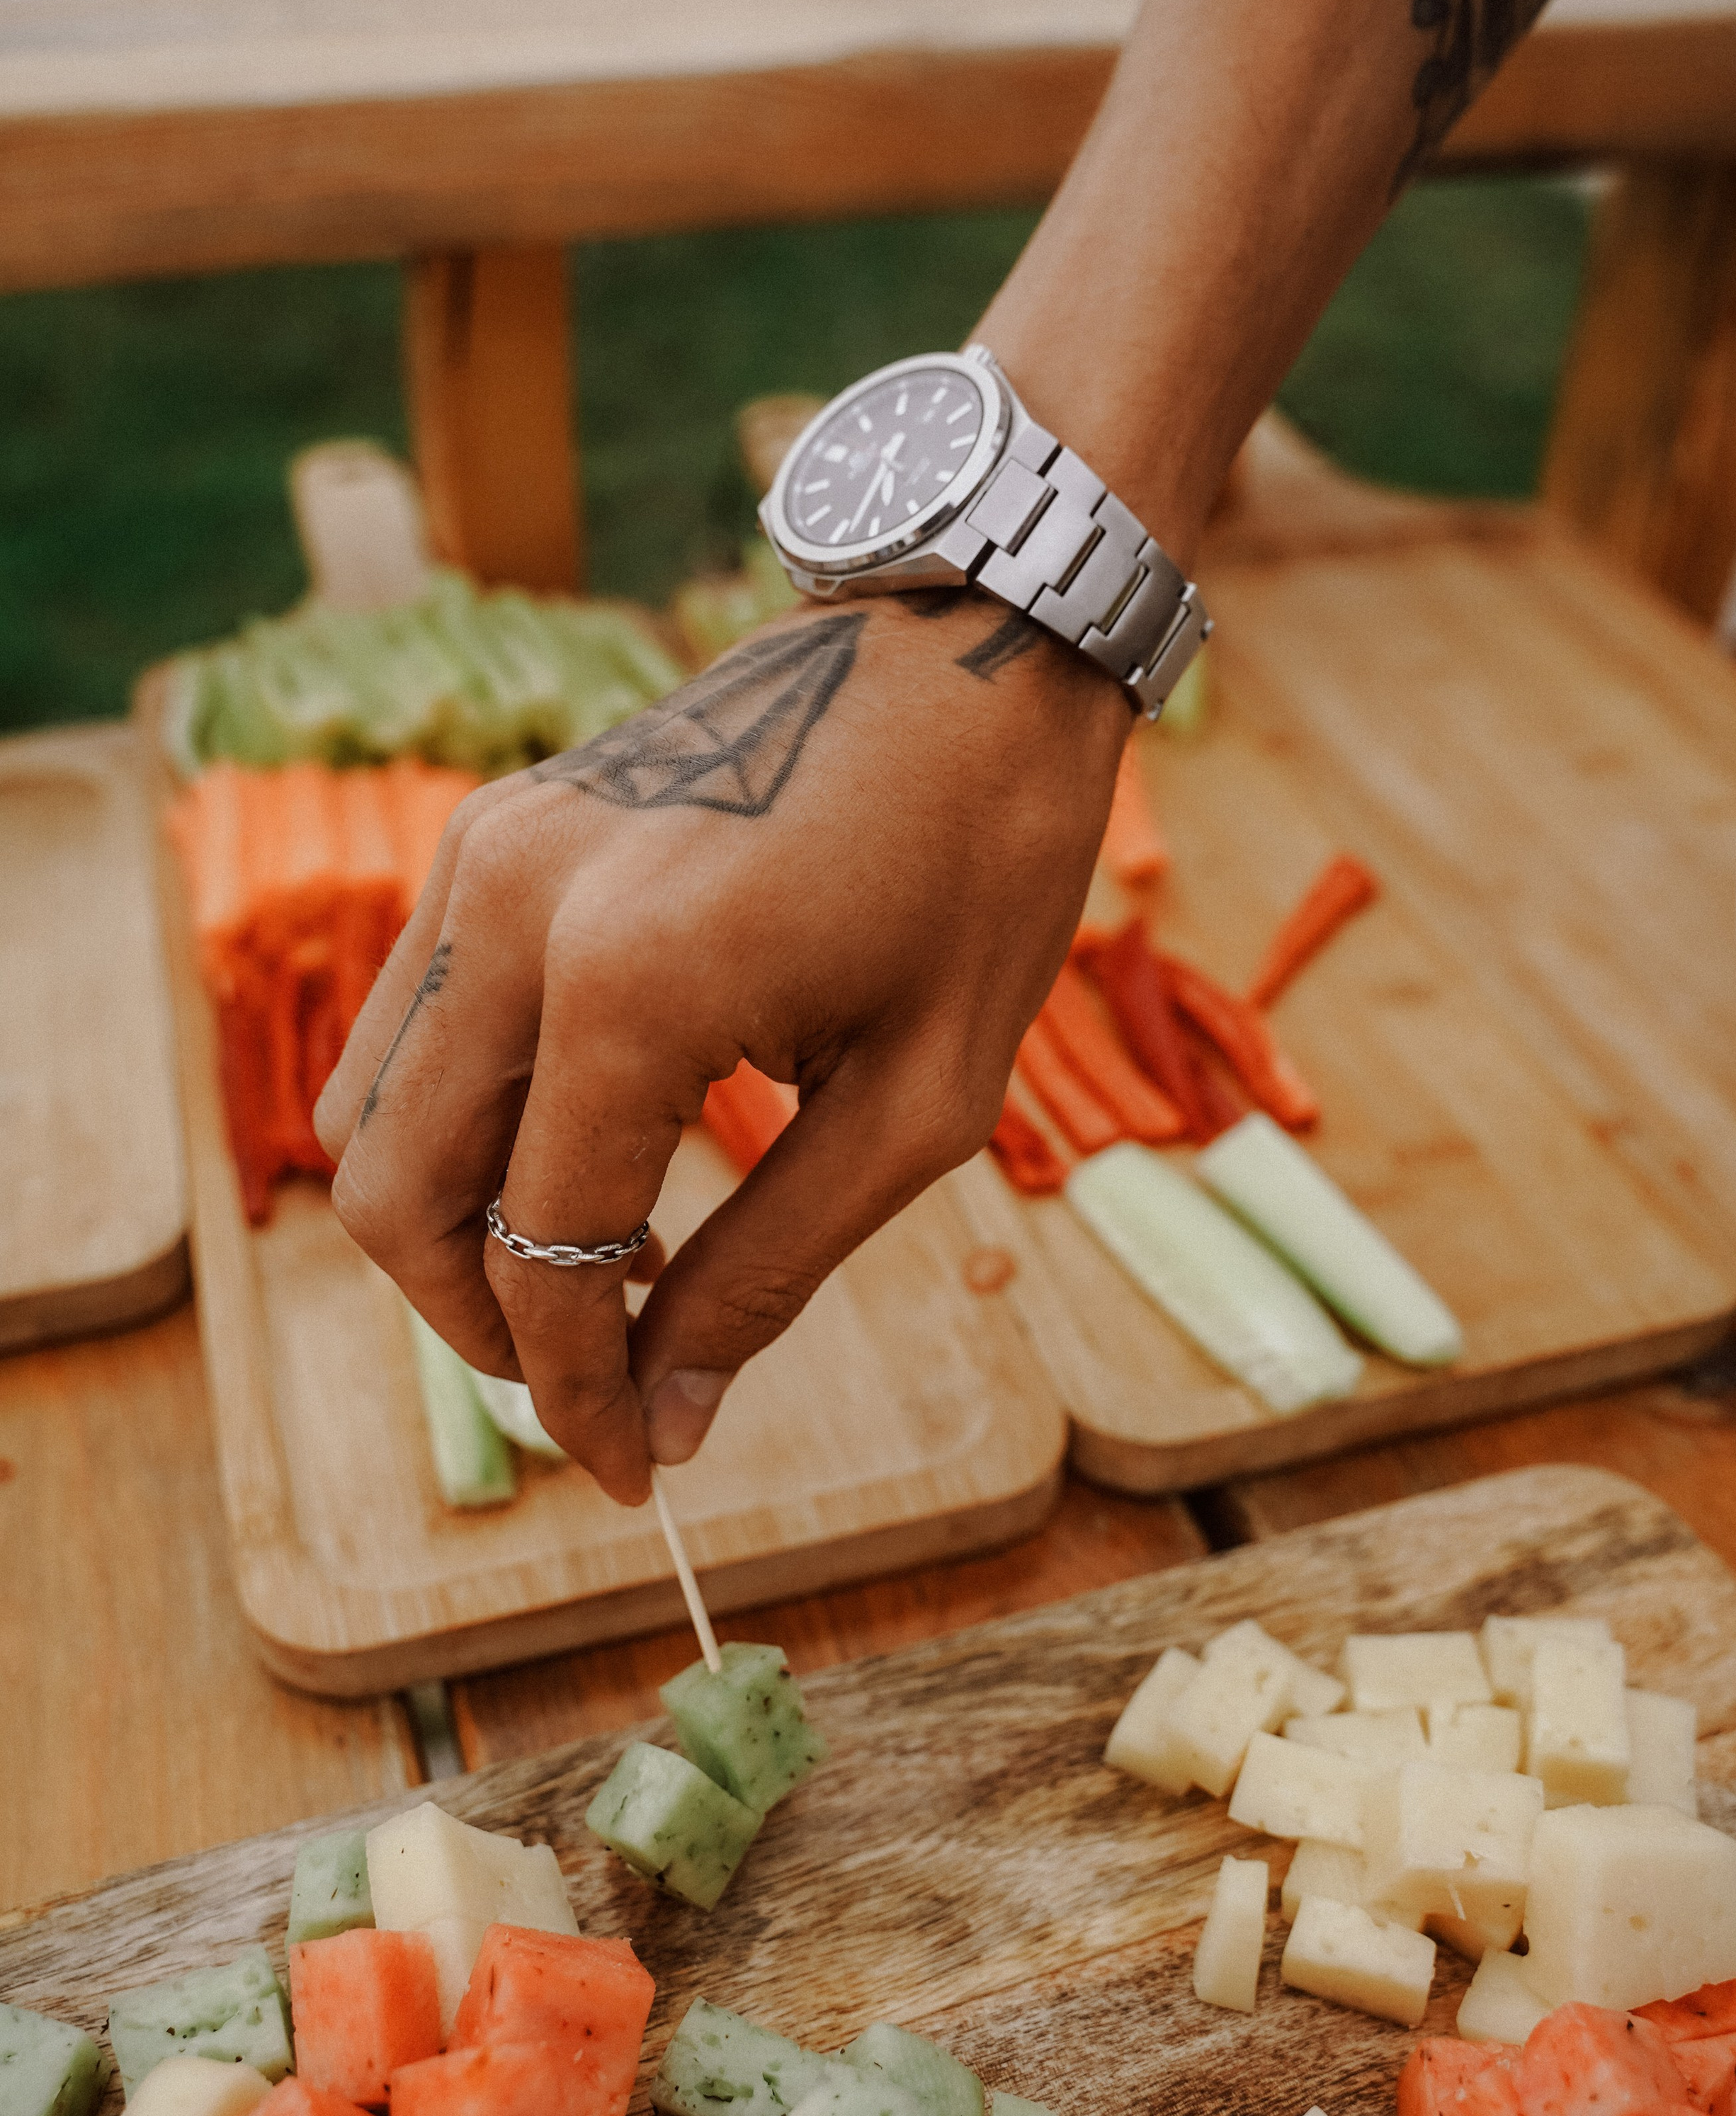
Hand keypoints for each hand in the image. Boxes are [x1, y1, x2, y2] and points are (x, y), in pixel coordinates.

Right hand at [314, 591, 1126, 1504]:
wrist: (971, 645)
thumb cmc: (982, 866)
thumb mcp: (919, 1105)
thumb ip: (770, 1272)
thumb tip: (672, 1419)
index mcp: (629, 980)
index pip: (539, 1249)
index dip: (577, 1391)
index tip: (641, 1470)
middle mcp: (515, 910)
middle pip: (392, 1195)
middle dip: (481, 1326)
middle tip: (599, 1389)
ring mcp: (484, 857)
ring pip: (374, 1112)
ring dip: (461, 1229)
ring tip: (613, 1273)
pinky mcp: (490, 833)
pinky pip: (418, 1026)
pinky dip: (470, 1129)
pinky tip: (602, 1158)